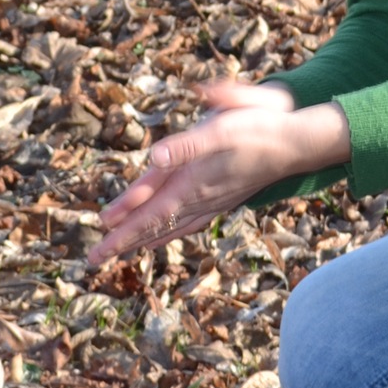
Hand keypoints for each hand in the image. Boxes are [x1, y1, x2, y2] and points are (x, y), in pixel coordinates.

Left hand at [87, 81, 348, 267]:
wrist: (296, 144)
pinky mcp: (221, 200)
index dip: (122, 220)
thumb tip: (155, 158)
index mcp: (191, 179)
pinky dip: (168, 233)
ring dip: (140, 240)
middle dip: (122, 241)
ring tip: (117, 254)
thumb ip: (186, 144)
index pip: (149, 207)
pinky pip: (187, 224)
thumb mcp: (222, 127)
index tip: (98, 233)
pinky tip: (160, 239)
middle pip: (153, 224)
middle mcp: (198, 196)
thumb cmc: (259, 129)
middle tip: (92, 260)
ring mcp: (210, 201)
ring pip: (168, 226)